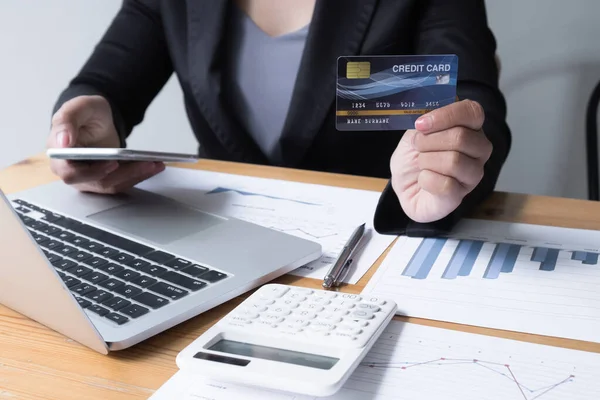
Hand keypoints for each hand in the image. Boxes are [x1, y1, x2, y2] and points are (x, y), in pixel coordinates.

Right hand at [47, 95, 164, 193]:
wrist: (98, 118)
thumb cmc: (85, 113)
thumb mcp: (77, 108)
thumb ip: (66, 121)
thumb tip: (62, 142)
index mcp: (59, 156)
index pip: (71, 173)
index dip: (91, 173)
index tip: (112, 164)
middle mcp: (72, 171)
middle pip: (97, 182)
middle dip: (124, 174)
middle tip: (146, 164)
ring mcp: (89, 178)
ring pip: (113, 184)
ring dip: (136, 176)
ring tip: (155, 164)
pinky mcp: (105, 179)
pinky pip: (122, 182)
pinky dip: (138, 175)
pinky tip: (154, 166)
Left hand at [390, 99, 492, 222]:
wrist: (403, 186)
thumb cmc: (412, 157)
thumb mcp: (413, 132)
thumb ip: (425, 122)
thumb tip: (427, 118)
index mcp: (470, 128)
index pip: (472, 112)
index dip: (446, 116)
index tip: (420, 124)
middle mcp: (479, 150)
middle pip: (461, 137)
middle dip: (428, 141)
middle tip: (417, 147)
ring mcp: (473, 174)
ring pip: (454, 161)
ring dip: (426, 161)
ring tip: (421, 164)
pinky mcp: (460, 196)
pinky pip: (446, 185)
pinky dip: (426, 180)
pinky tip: (423, 180)